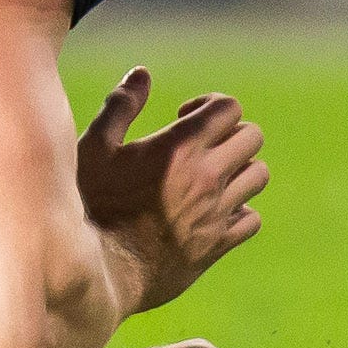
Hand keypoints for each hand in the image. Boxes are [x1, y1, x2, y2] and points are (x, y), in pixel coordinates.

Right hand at [69, 67, 268, 313]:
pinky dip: (239, 211)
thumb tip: (142, 74)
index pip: (229, 108)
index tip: (185, 117)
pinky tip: (212, 212)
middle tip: (202, 146)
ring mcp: (216, 212)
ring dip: (239, 170)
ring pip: (258, 176)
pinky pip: (252, 218)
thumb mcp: (94, 150)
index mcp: (179, 147)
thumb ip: (120, 107)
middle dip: (230, 133)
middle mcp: (206, 176)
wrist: (96, 273)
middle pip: (252, 137)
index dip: (211, 105)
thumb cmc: (89, 207)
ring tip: (210, 177)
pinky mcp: (217, 244)